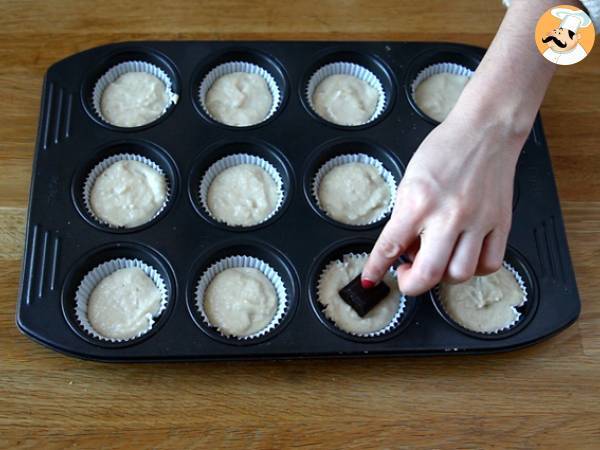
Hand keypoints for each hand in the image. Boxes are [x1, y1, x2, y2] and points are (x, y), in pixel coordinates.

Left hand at [362, 109, 524, 295]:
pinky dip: (474, 269)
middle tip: (406, 274)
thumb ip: (405, 218)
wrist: (486, 131)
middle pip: (429, 273)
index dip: (376, 268)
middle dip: (411, 283)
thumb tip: (403, 251)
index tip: (370, 279)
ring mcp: (478, 221)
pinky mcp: (501, 223)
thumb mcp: (410, 180)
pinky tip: (464, 255)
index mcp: (419, 202)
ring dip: (443, 276)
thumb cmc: (445, 150)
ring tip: (437, 260)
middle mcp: (449, 215)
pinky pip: (490, 264)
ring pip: (460, 274)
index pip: (390, 246)